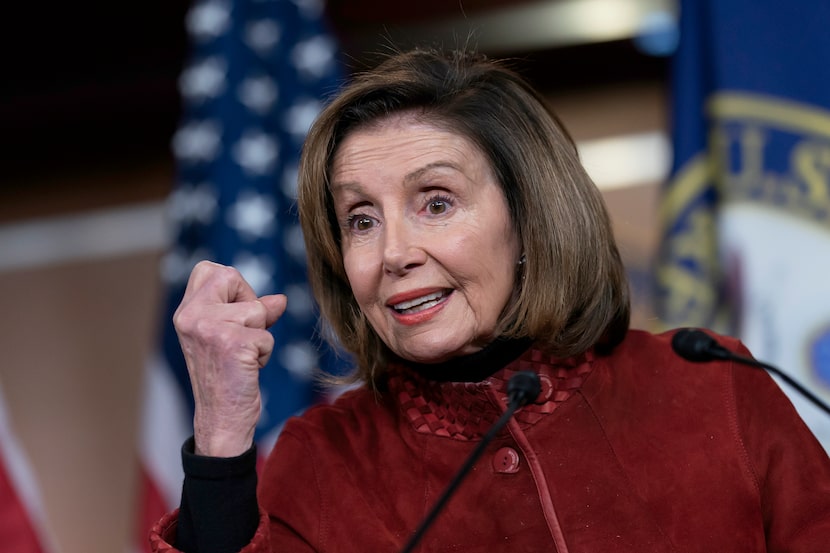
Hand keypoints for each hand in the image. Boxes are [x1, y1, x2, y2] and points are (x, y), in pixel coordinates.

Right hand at [173, 261, 286, 456]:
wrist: (221, 420)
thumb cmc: (226, 378)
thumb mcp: (231, 337)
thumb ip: (252, 312)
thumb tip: (279, 300)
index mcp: (185, 312)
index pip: (209, 268)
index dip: (233, 286)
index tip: (235, 314)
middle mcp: (190, 317)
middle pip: (231, 275)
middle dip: (249, 303)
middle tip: (241, 335)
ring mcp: (209, 329)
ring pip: (256, 310)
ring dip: (260, 335)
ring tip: (243, 357)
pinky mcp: (232, 344)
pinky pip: (267, 335)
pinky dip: (265, 353)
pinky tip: (248, 369)